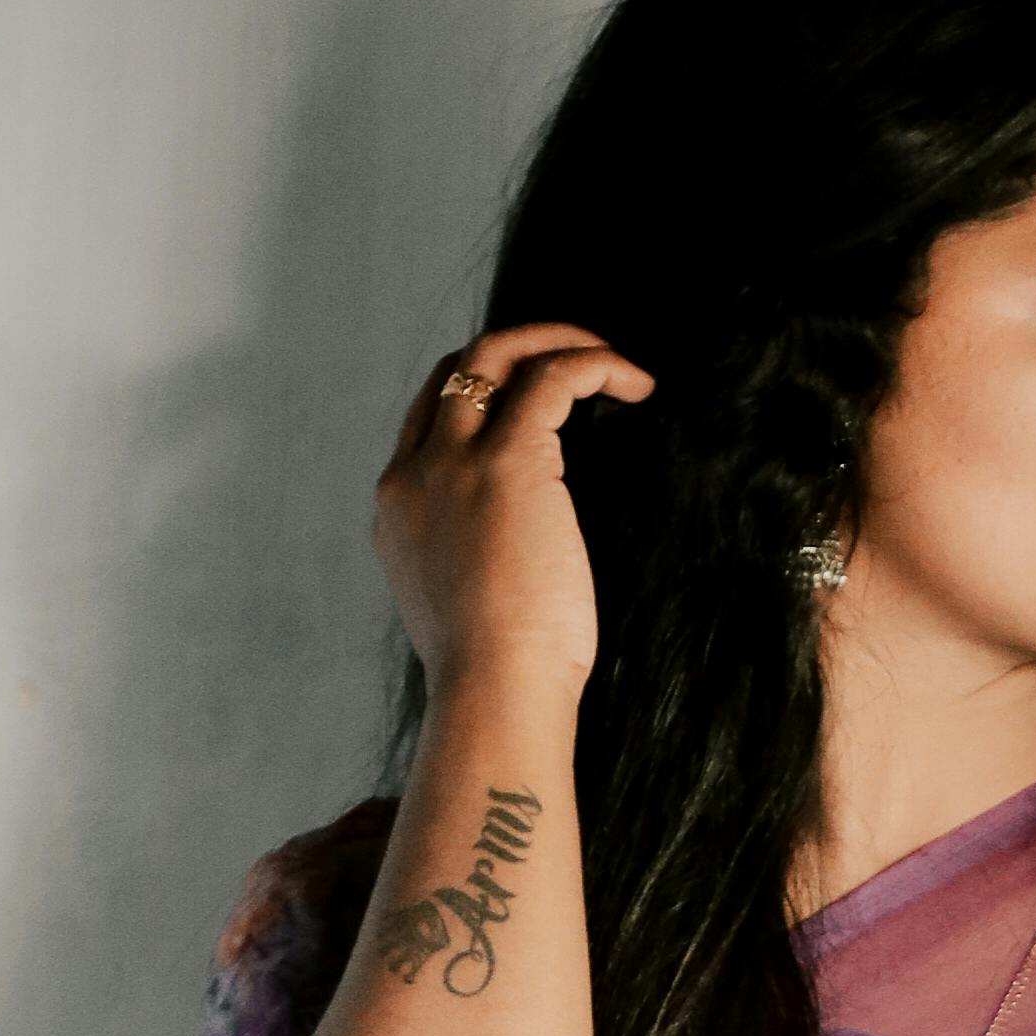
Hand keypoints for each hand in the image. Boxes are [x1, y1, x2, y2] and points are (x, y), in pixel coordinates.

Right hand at [372, 325, 652, 706]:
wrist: (492, 692)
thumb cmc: (496, 675)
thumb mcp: (462, 606)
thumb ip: (471, 562)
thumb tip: (515, 556)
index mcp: (400, 508)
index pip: (431, 417)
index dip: (484, 394)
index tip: (539, 405)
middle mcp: (415, 473)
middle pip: (456, 369)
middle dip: (517, 350)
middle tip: (577, 359)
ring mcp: (454, 462)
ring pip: (495, 354)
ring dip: (557, 343)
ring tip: (611, 359)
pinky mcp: (509, 462)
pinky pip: (552, 378)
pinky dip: (595, 365)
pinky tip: (636, 383)